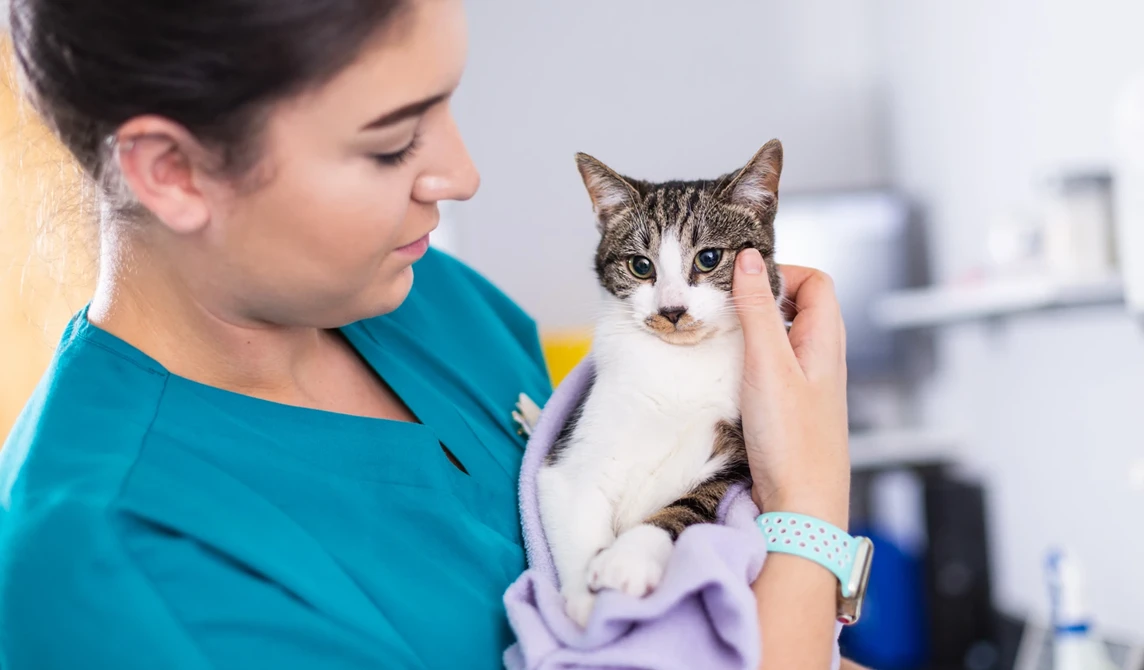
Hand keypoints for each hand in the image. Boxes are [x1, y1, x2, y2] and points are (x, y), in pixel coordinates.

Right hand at [732, 249, 849, 528]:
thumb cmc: (793, 442)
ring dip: (752, 329)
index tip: (741, 280)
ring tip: (721, 336)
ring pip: (782, 337)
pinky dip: (749, 359)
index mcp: (826, 340)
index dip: (781, 271)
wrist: (802, 507)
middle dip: (760, 297)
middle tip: (723, 304)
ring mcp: (807, 384)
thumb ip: (758, 310)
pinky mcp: (791, 407)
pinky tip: (727, 373)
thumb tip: (750, 259)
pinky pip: (772, 367)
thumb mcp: (768, 365)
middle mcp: (821, 358)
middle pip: (798, 306)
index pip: (815, 281)